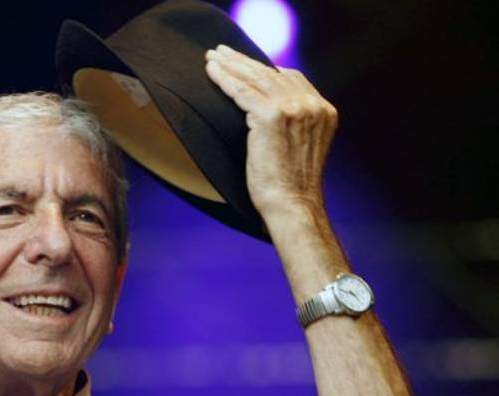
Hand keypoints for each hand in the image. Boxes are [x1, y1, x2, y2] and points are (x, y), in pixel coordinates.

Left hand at [204, 45, 337, 220]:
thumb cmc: (289, 187)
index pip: (292, 78)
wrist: (292, 205)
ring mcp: (293, 108)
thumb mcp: (300, 148)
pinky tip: (211, 72)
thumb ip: (294, 125)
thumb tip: (266, 113)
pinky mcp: (271, 116)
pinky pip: (242, 91)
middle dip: (243, 61)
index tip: (245, 64)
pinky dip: (224, 80)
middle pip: (272, 73)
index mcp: (323, 111)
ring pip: (255, 78)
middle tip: (222, 52)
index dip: (266, 69)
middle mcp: (311, 105)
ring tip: (212, 58)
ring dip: (230, 65)